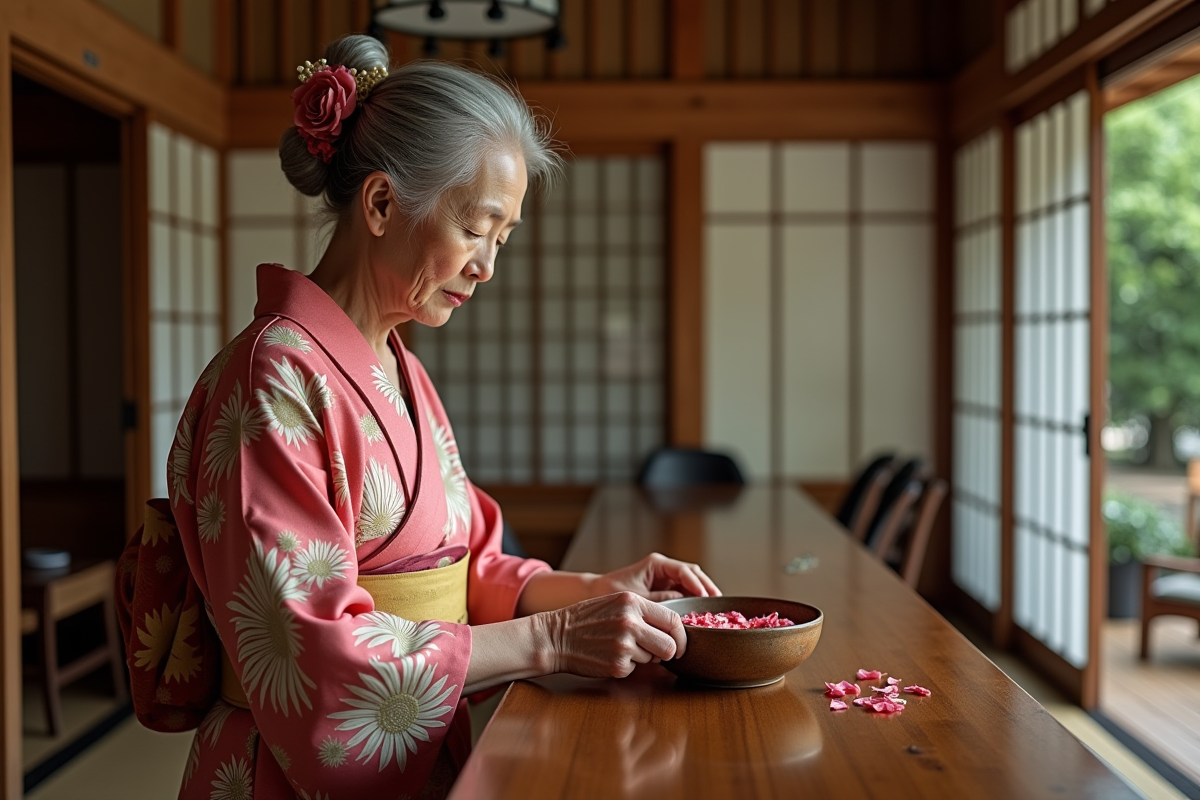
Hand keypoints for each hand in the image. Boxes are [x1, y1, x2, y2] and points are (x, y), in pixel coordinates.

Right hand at [539, 592, 686, 677]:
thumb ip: (643, 612)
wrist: (555, 636)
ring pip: (652, 658)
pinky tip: (609, 656)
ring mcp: (624, 645)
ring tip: (620, 647)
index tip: (680, 643)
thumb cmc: (585, 619)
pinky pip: (635, 669)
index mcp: (632, 602)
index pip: (673, 620)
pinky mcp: (617, 665)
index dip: (681, 635)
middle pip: (670, 645)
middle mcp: (631, 622)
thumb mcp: (615, 603)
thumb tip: (673, 629)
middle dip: (668, 652)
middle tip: (658, 653)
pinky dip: (626, 666)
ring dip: (642, 657)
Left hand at [592, 552, 720, 601]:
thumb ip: (660, 600)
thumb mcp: (637, 598)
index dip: (697, 584)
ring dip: (703, 593)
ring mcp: (665, 578)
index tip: (704, 597)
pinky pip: (684, 592)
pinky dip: (694, 600)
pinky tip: (701, 612)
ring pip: (692, 582)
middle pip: (693, 574)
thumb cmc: (609, 592)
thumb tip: (682, 606)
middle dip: (707, 586)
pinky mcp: (665, 589)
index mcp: (657, 564)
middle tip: (718, 602)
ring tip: (713, 608)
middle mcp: (663, 569)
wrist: (594, 594)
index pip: (684, 571)